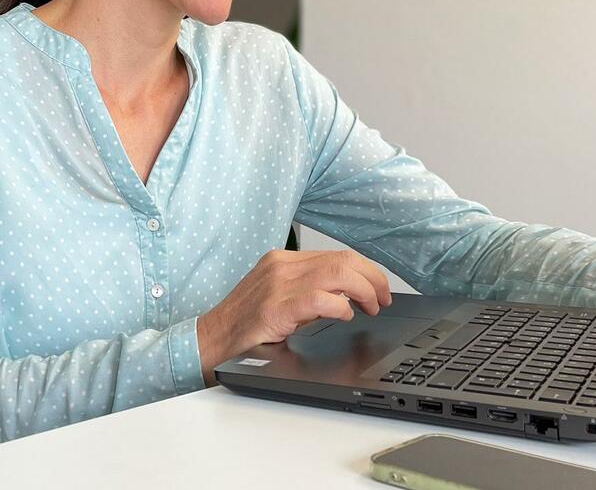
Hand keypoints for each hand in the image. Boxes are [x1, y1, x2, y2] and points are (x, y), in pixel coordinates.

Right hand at [196, 249, 392, 384]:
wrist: (212, 339)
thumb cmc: (245, 323)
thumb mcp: (279, 297)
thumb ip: (308, 291)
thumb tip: (347, 296)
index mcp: (283, 260)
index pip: (336, 255)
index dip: (366, 271)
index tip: (379, 288)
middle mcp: (282, 266)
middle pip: (343, 259)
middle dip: (373, 279)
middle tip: (383, 300)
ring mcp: (278, 284)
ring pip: (338, 274)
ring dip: (364, 291)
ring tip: (372, 308)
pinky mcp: (276, 307)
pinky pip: (320, 299)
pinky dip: (341, 307)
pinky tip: (345, 316)